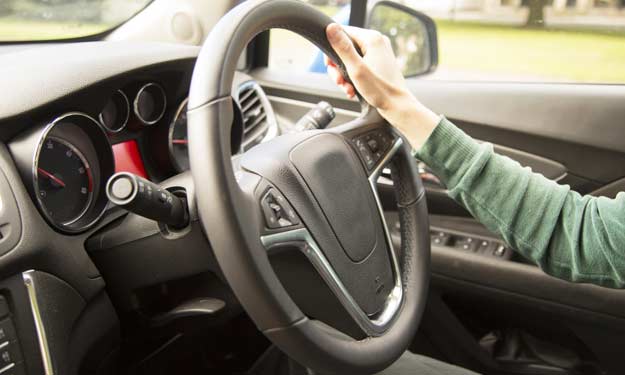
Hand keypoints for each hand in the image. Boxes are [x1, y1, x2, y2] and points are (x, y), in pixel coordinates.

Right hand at [325, 23, 439, 147]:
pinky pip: (359, 66)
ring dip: (345, 75)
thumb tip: (331, 28)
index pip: (343, 32)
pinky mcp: (379, 63)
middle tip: (339, 81)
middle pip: (346, 48)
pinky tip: (353, 90)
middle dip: (338, 67)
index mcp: (372, 39)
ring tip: (347, 89)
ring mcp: (379, 53)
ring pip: (351, 59)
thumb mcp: (356, 68)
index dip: (332, 49)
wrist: (397, 106)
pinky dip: (353, 78)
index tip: (330, 65)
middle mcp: (377, 42)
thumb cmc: (380, 90)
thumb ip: (342, 48)